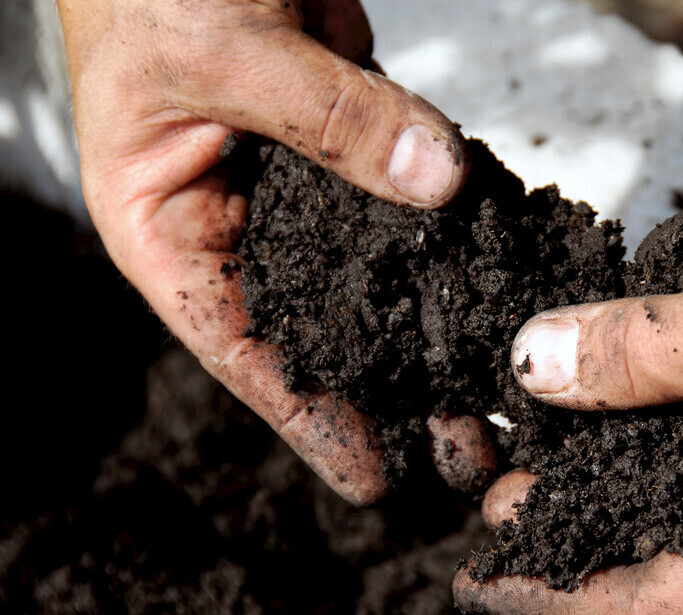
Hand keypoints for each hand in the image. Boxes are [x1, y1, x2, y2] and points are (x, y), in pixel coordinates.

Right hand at [58, 0, 484, 503]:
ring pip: (373, 272)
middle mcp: (239, 221)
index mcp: (172, 229)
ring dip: (431, 326)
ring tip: (493, 387)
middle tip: (466, 447)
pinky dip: (451, 235)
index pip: (243, 350)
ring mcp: (302, 182)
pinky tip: (496, 280)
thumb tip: (437, 180)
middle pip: (321, 328)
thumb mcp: (223, 53)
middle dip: (391, 390)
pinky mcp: (353, 136)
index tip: (375, 479)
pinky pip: (408, 195)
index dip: (309, 420)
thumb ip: (329, 119)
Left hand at [454, 31, 682, 614]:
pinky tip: (636, 397)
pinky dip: (677, 429)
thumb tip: (538, 362)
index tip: (493, 579)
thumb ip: (625, 356)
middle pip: (678, 556)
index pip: (653, 607)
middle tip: (513, 502)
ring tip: (557, 450)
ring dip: (628, 473)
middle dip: (587, 529)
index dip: (561, 594)